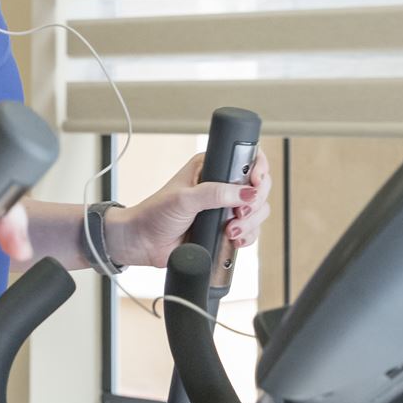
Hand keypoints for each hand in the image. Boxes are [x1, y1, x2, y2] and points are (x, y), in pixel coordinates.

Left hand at [112, 149, 272, 268]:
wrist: (143, 242)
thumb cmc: (155, 213)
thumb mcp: (184, 199)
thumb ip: (215, 194)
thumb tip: (247, 193)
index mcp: (210, 167)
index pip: (247, 160)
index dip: (259, 169)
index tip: (256, 183)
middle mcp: (221, 185)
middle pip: (259, 188)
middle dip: (255, 203)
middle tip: (239, 213)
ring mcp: (225, 208)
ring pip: (257, 211)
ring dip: (250, 223)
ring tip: (230, 231)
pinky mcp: (225, 228)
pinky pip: (250, 231)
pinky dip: (247, 237)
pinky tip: (233, 240)